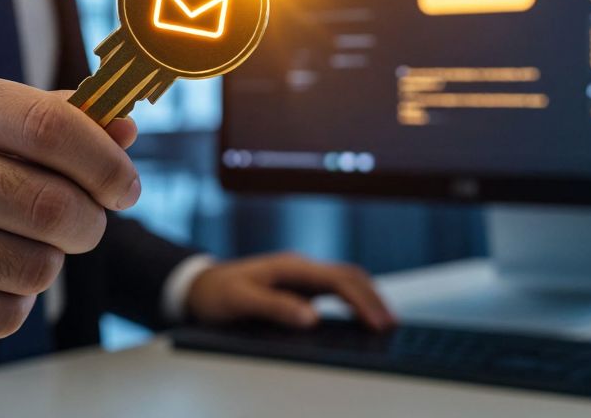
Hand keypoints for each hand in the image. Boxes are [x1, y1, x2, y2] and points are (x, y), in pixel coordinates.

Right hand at [0, 66, 140, 338]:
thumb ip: (48, 116)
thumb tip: (125, 128)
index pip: (49, 128)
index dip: (105, 162)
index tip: (124, 185)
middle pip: (50, 206)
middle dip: (88, 222)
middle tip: (82, 223)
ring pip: (35, 267)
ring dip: (50, 263)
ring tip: (24, 246)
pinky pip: (3, 315)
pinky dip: (16, 302)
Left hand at [184, 252, 395, 330]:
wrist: (199, 286)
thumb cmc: (216, 293)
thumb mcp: (240, 301)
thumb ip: (275, 308)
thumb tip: (311, 317)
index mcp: (290, 267)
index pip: (338, 280)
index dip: (361, 301)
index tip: (377, 321)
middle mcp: (300, 268)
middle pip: (349, 276)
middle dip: (373, 298)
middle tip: (391, 324)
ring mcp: (301, 277)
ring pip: (345, 281)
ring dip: (367, 298)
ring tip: (385, 321)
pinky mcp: (299, 288)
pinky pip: (335, 290)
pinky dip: (354, 301)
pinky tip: (362, 317)